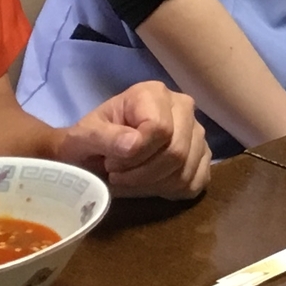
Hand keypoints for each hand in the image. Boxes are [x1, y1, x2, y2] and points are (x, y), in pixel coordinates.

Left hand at [57, 81, 210, 198]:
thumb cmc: (89, 142)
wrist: (94, 154)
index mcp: (154, 93)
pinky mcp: (203, 156)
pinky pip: (196, 183)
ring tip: (130, 181)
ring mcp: (197, 133)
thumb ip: (104, 137)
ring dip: (152, 186)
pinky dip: (171, 192)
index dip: (134, 154)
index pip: (160, 129)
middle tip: (117, 176)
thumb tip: (132, 145)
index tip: (110, 162)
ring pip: (185, 171)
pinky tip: (151, 185)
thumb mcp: (82, 137)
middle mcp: (183, 107)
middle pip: (176, 152)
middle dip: (142, 174)